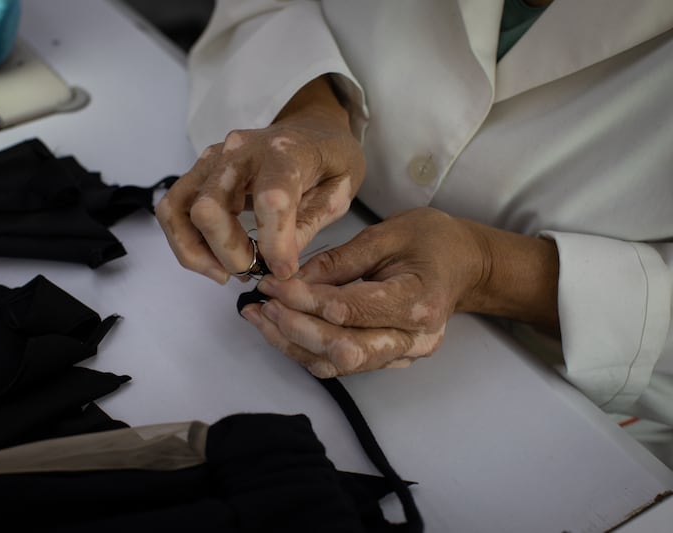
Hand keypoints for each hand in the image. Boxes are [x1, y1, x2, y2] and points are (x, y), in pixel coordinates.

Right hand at [155, 76, 364, 283]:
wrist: (310, 129)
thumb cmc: (329, 159)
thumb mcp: (341, 189)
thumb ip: (311, 223)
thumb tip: (278, 261)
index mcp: (285, 152)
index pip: (270, 199)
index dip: (275, 243)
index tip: (284, 270)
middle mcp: (240, 151)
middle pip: (209, 208)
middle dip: (229, 253)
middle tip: (254, 271)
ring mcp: (212, 159)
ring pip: (179, 211)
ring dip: (198, 253)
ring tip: (228, 273)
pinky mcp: (197, 172)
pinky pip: (172, 211)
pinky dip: (185, 244)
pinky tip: (212, 260)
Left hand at [239, 207, 559, 377]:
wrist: (466, 266)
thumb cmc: (433, 239)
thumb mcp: (388, 233)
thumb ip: (341, 258)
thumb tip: (294, 277)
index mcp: (418, 302)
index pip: (350, 309)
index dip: (305, 299)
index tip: (272, 282)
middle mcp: (413, 340)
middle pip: (343, 350)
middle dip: (294, 327)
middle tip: (261, 302)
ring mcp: (403, 356)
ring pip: (337, 365)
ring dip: (292, 344)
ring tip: (258, 317)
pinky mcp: (389, 361)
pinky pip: (341, 366)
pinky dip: (305, 351)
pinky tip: (279, 329)